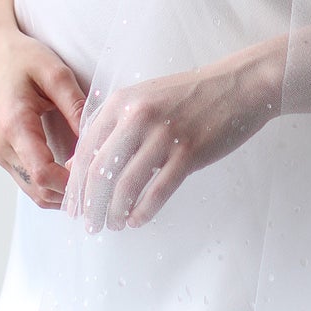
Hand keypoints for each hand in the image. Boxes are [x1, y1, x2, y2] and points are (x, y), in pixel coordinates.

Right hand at [0, 32, 87, 207]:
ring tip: (91, 179)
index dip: (72, 181)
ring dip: (62, 194)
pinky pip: (29, 182)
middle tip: (101, 180)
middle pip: (40, 191)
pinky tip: (74, 174)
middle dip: (71, 193)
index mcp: (14, 126)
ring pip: (34, 193)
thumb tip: (96, 139)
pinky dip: (51, 186)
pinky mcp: (4, 153)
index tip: (96, 170)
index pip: (44, 174)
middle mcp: (3, 146)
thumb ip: (76, 106)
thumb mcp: (55, 73)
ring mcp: (1, 152)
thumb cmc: (21, 56)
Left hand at [61, 48, 279, 232]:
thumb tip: (76, 164)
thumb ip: (110, 128)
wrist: (237, 85)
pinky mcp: (189, 152)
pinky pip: (159, 191)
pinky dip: (144, 211)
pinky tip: (137, 220)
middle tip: (90, 225)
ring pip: (127, 185)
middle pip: (101, 171)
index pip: (86, 150)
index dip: (75, 184)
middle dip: (90, 205)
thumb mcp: (142, 101)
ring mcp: (164, 135)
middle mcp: (137, 116)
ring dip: (115, 212)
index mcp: (121, 102)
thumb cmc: (187, 96)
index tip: (73, 206)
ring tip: (113, 225)